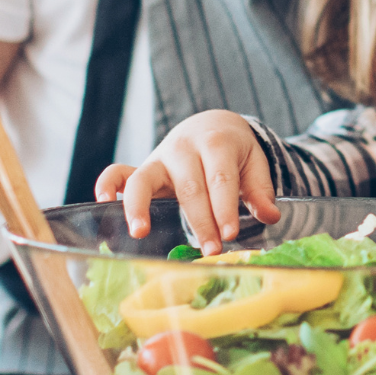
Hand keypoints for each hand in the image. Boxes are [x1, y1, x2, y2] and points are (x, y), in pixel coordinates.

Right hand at [95, 110, 278, 253]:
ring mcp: (159, 157)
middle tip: (211, 250)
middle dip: (200, 221)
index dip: (224, 208)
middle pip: (189, 187)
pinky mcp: (141, 167)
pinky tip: (104, 204)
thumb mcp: (253, 163)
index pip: (220, 179)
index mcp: (217, 143)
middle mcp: (184, 148)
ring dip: (140, 206)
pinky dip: (107, 184)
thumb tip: (271, 216)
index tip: (230, 234)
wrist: (212, 124)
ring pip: (145, 179)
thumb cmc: (234, 151)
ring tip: (141, 232)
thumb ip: (260, 190)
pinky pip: (118, 172)